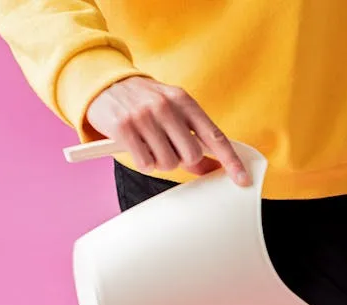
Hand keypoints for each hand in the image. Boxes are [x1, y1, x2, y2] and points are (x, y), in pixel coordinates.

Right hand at [86, 76, 249, 185]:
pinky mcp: (124, 127)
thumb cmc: (145, 102)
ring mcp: (144, 116)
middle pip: (191, 155)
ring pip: (168, 162)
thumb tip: (214, 168)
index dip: (231, 160)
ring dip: (160, 161)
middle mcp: (166, 106)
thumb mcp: (173, 112)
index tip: (243, 179)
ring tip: (149, 144)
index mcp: (184, 101)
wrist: (104, 84)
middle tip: (167, 147)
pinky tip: (136, 147)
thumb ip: (194, 138)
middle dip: (182, 159)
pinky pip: (145, 163)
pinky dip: (143, 162)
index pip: (215, 136)